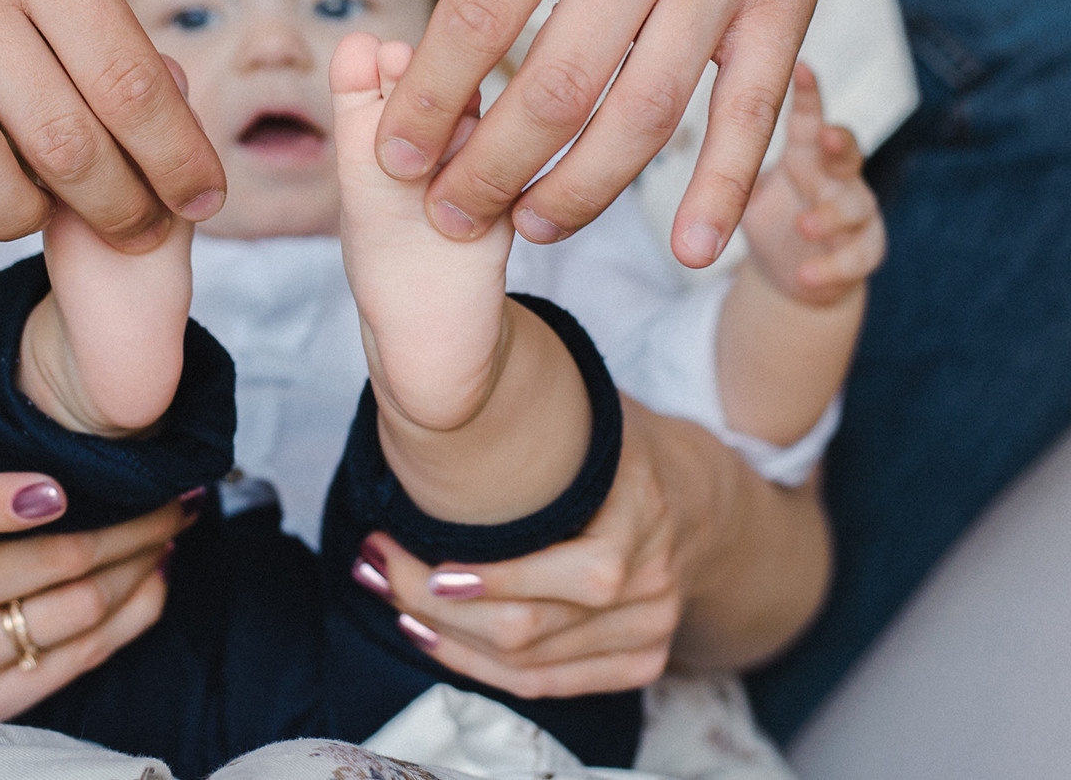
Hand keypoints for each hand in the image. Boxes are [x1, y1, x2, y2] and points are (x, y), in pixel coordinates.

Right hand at [0, 349, 198, 726]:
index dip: (4, 504)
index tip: (63, 487)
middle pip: (47, 566)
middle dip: (130, 523)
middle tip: (179, 488)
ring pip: (74, 614)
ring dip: (143, 564)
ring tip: (175, 522)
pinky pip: (79, 660)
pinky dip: (133, 614)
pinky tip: (156, 572)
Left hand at [350, 398, 830, 690]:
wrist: (697, 500)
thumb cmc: (619, 448)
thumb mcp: (592, 411)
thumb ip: (538, 406)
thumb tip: (448, 386)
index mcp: (647, 514)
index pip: (574, 576)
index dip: (486, 578)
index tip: (405, 545)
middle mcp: (654, 585)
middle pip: (529, 627)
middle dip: (431, 599)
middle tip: (372, 562)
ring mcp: (649, 632)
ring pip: (526, 664)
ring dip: (440, 634)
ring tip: (385, 592)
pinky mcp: (637, 664)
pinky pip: (542, 684)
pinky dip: (475, 664)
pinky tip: (427, 633)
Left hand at [370, 0, 869, 263]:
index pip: (481, 14)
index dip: (431, 97)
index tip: (396, 154)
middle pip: (558, 86)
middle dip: (492, 167)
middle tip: (449, 216)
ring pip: (647, 114)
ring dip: (584, 189)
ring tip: (532, 227)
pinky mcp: (785, 4)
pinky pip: (756, 110)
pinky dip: (726, 186)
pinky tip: (691, 250)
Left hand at [741, 64, 884, 305]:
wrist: (795, 272)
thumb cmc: (771, 211)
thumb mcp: (746, 184)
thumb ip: (727, 158)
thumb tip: (673, 117)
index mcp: (806, 153)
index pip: (809, 117)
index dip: (809, 94)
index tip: (801, 68)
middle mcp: (836, 176)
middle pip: (847, 151)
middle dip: (839, 141)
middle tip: (825, 135)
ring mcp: (856, 212)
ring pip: (857, 205)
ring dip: (831, 215)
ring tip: (805, 225)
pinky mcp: (865, 251)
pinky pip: (859, 257)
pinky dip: (833, 266)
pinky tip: (806, 274)